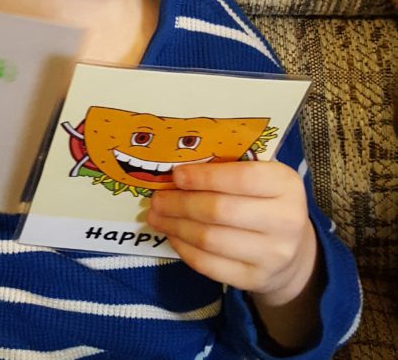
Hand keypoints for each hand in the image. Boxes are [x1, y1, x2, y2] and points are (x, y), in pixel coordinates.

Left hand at [146, 161, 316, 306]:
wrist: (293, 250)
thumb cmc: (265, 201)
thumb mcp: (260, 177)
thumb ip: (227, 169)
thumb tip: (177, 173)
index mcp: (285, 184)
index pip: (240, 178)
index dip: (203, 177)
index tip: (176, 175)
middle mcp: (285, 220)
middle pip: (219, 210)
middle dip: (180, 204)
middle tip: (157, 199)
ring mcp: (273, 255)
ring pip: (210, 239)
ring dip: (176, 227)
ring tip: (157, 217)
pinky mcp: (256, 279)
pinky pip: (210, 265)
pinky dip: (185, 249)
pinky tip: (173, 236)